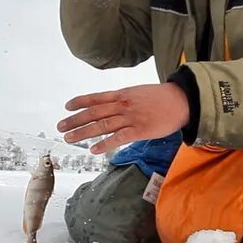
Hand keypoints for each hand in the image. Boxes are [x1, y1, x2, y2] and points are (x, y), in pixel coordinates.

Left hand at [57, 83, 189, 154]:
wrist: (182, 100)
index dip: (80, 102)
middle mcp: (122, 105)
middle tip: (61, 127)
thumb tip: (112, 106)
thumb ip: (124, 99)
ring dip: (84, 132)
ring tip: (70, 138)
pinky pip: (118, 138)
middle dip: (75, 120)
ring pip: (102, 125)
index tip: (66, 107)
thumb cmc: (162, 97)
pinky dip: (104, 144)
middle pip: (94, 113)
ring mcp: (130, 117)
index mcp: (122, 94)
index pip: (96, 97)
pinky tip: (93, 150)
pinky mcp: (140, 130)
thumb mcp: (139, 93)